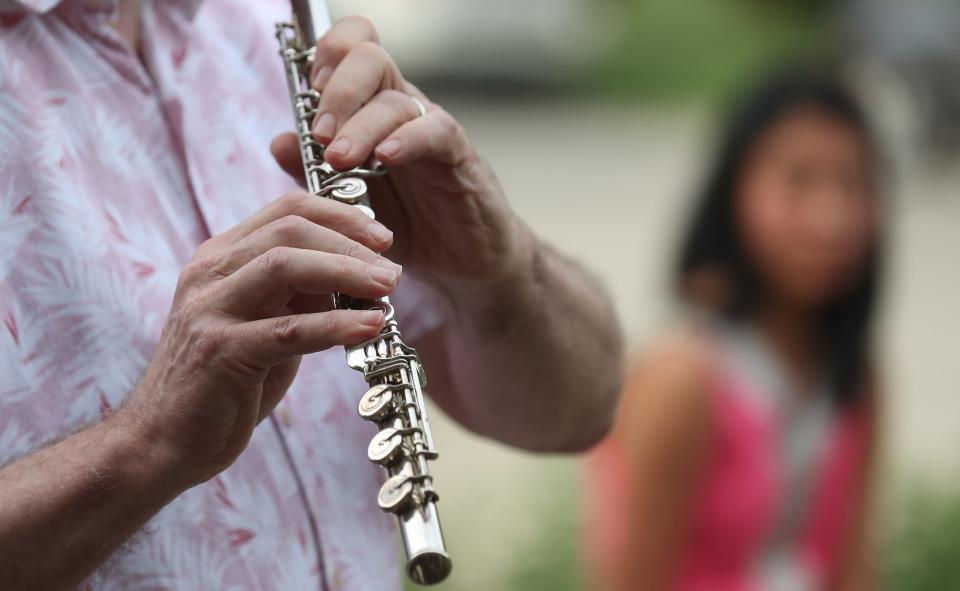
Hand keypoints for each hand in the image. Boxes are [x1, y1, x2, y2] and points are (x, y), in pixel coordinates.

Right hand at [123, 192, 402, 484]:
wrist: (162, 442)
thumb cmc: (222, 384)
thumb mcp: (264, 324)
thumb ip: (300, 296)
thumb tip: (357, 276)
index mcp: (220, 258)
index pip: (286, 210)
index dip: (340, 216)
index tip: (381, 237)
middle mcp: (210, 273)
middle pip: (290, 229)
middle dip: (351, 242)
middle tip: (391, 268)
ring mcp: (210, 310)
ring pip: (286, 265)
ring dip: (346, 272)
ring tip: (387, 288)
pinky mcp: (219, 352)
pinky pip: (288, 329)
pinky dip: (336, 325)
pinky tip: (371, 327)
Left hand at [271, 16, 534, 292]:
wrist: (460, 265)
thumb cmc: (404, 227)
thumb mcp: (347, 205)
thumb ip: (313, 173)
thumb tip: (279, 141)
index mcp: (368, 109)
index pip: (349, 51)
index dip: (325, 58)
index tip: (307, 100)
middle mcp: (399, 108)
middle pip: (369, 59)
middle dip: (337, 91)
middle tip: (321, 136)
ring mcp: (430, 128)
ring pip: (394, 100)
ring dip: (360, 127)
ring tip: (339, 160)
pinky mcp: (458, 156)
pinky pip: (435, 131)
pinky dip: (406, 140)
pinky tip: (385, 158)